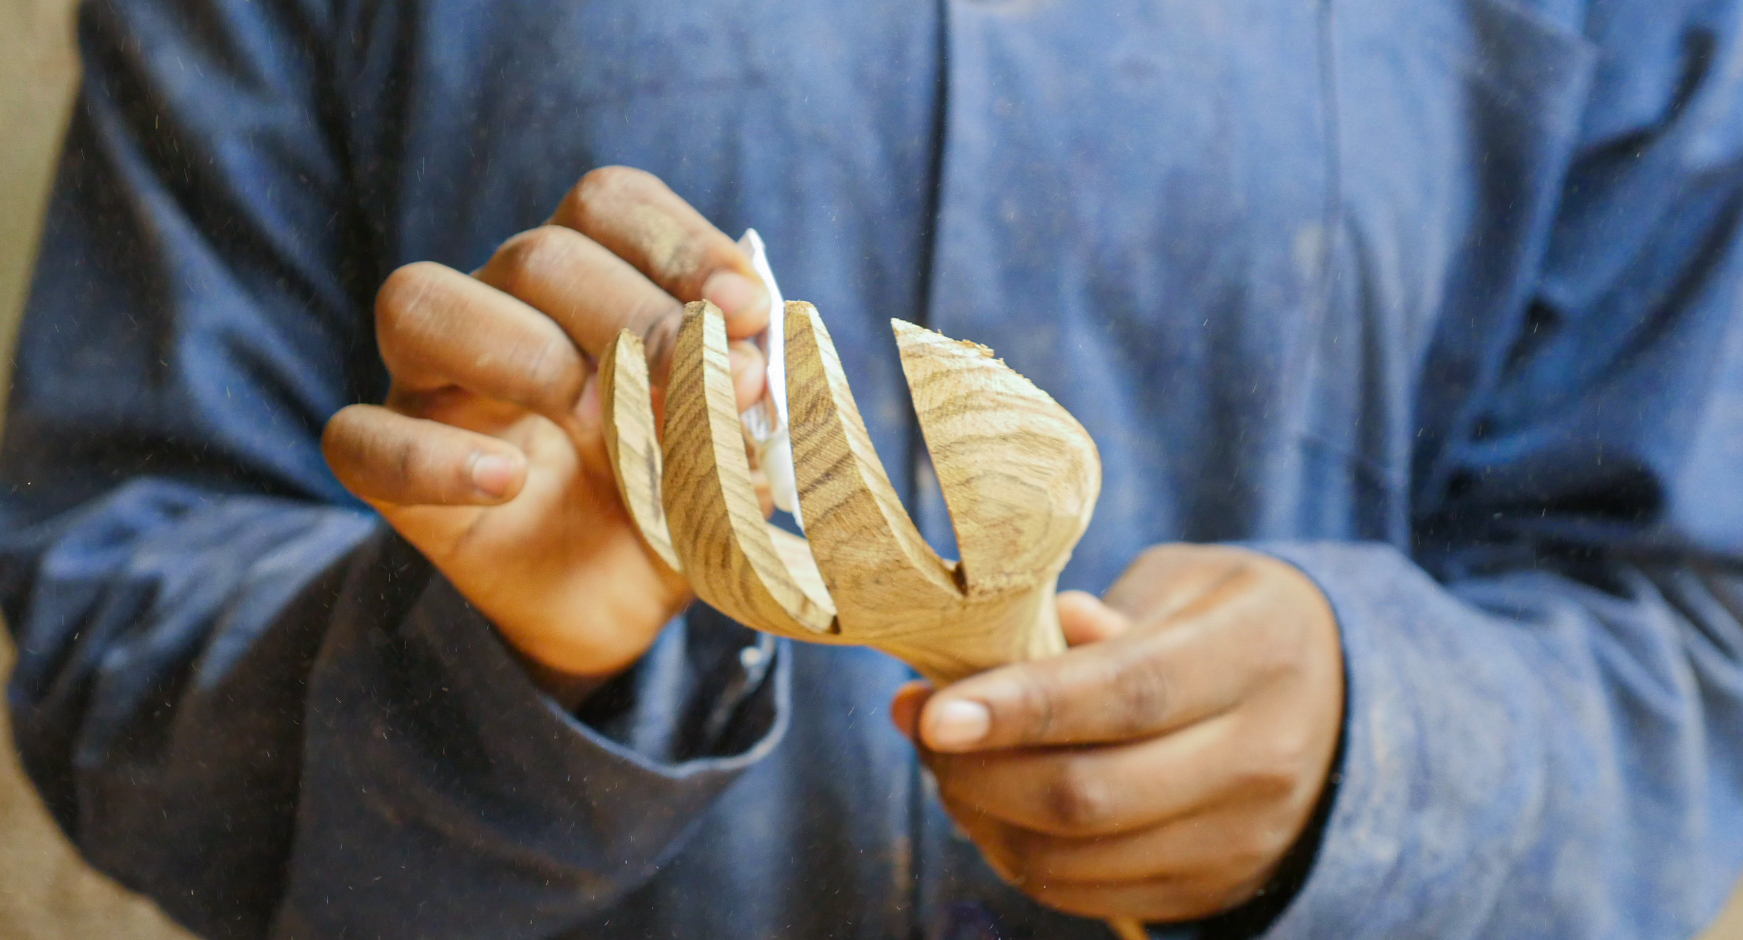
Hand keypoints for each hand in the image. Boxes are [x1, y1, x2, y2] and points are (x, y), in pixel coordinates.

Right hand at [323, 167, 770, 703]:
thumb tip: (750, 368)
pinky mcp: (386, 469)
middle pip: (537, 256)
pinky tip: (507, 481)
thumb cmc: (678, 495)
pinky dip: (432, 457)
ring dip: (532, 360)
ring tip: (606, 428)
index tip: (749, 312)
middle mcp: (501, 305)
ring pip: (422, 304)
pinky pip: (360, 439)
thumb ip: (743, 401)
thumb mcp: (735, 447)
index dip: (679, 245)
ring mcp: (432, 383)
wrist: (617, 603)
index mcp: (588, 277)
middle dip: (637, 321)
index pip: (608, 206)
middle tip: (714, 393)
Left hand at [891, 544, 1343, 922]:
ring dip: (984, 818)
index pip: (1127, 693)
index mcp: (1256, 655)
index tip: (935, 712)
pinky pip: (1086, 893)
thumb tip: (1009, 645)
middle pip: (1092, 793)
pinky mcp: (1213, 888)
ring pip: (1076, 858)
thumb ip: (1098, 613)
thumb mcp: (1182, 581)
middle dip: (978, 771)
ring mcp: (1242, 838)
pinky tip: (993, 806)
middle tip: (922, 725)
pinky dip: (1018, 856)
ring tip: (949, 764)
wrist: (1335, 700)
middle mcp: (1262, 757)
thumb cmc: (1226, 620)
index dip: (1021, 708)